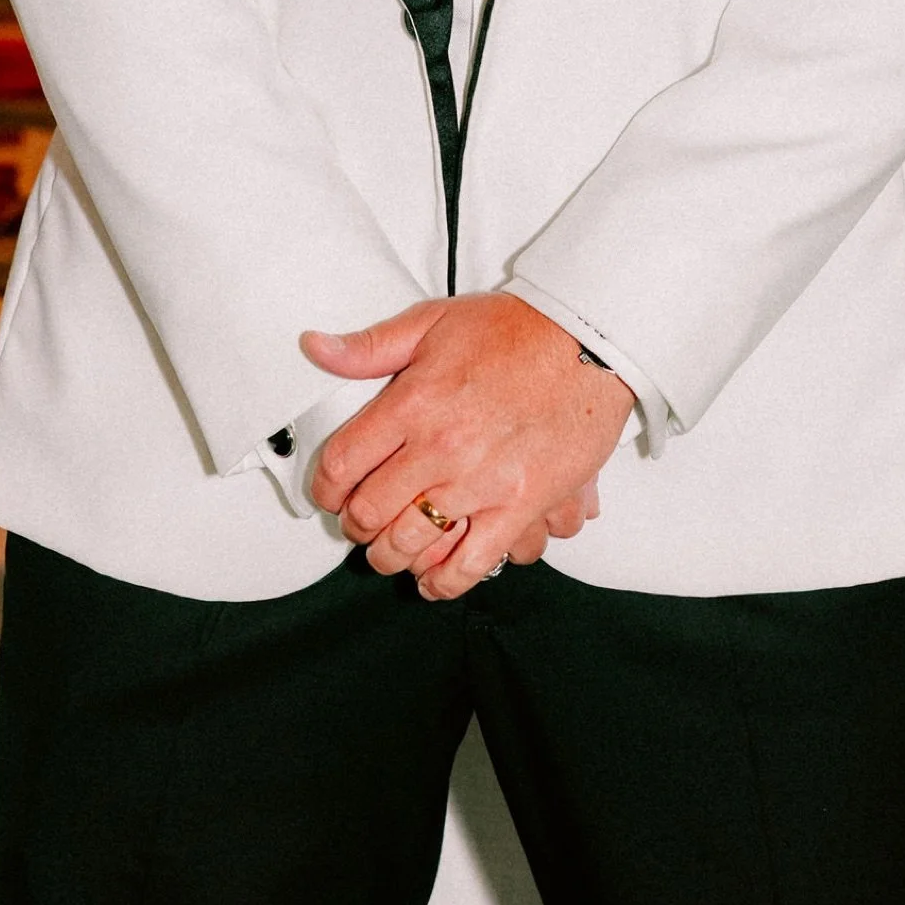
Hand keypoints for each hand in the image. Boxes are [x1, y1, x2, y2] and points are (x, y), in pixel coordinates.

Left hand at [301, 294, 634, 598]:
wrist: (587, 343)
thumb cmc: (517, 331)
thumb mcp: (432, 322)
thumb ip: (370, 346)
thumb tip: (318, 348)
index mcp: (413, 402)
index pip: (343, 463)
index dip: (326, 488)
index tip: (330, 493)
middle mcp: (440, 447)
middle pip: (370, 510)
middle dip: (355, 524)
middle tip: (359, 522)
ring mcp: (479, 482)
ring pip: (411, 543)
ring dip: (390, 555)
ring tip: (390, 550)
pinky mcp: (518, 506)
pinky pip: (469, 563)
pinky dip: (444, 582)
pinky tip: (434, 579)